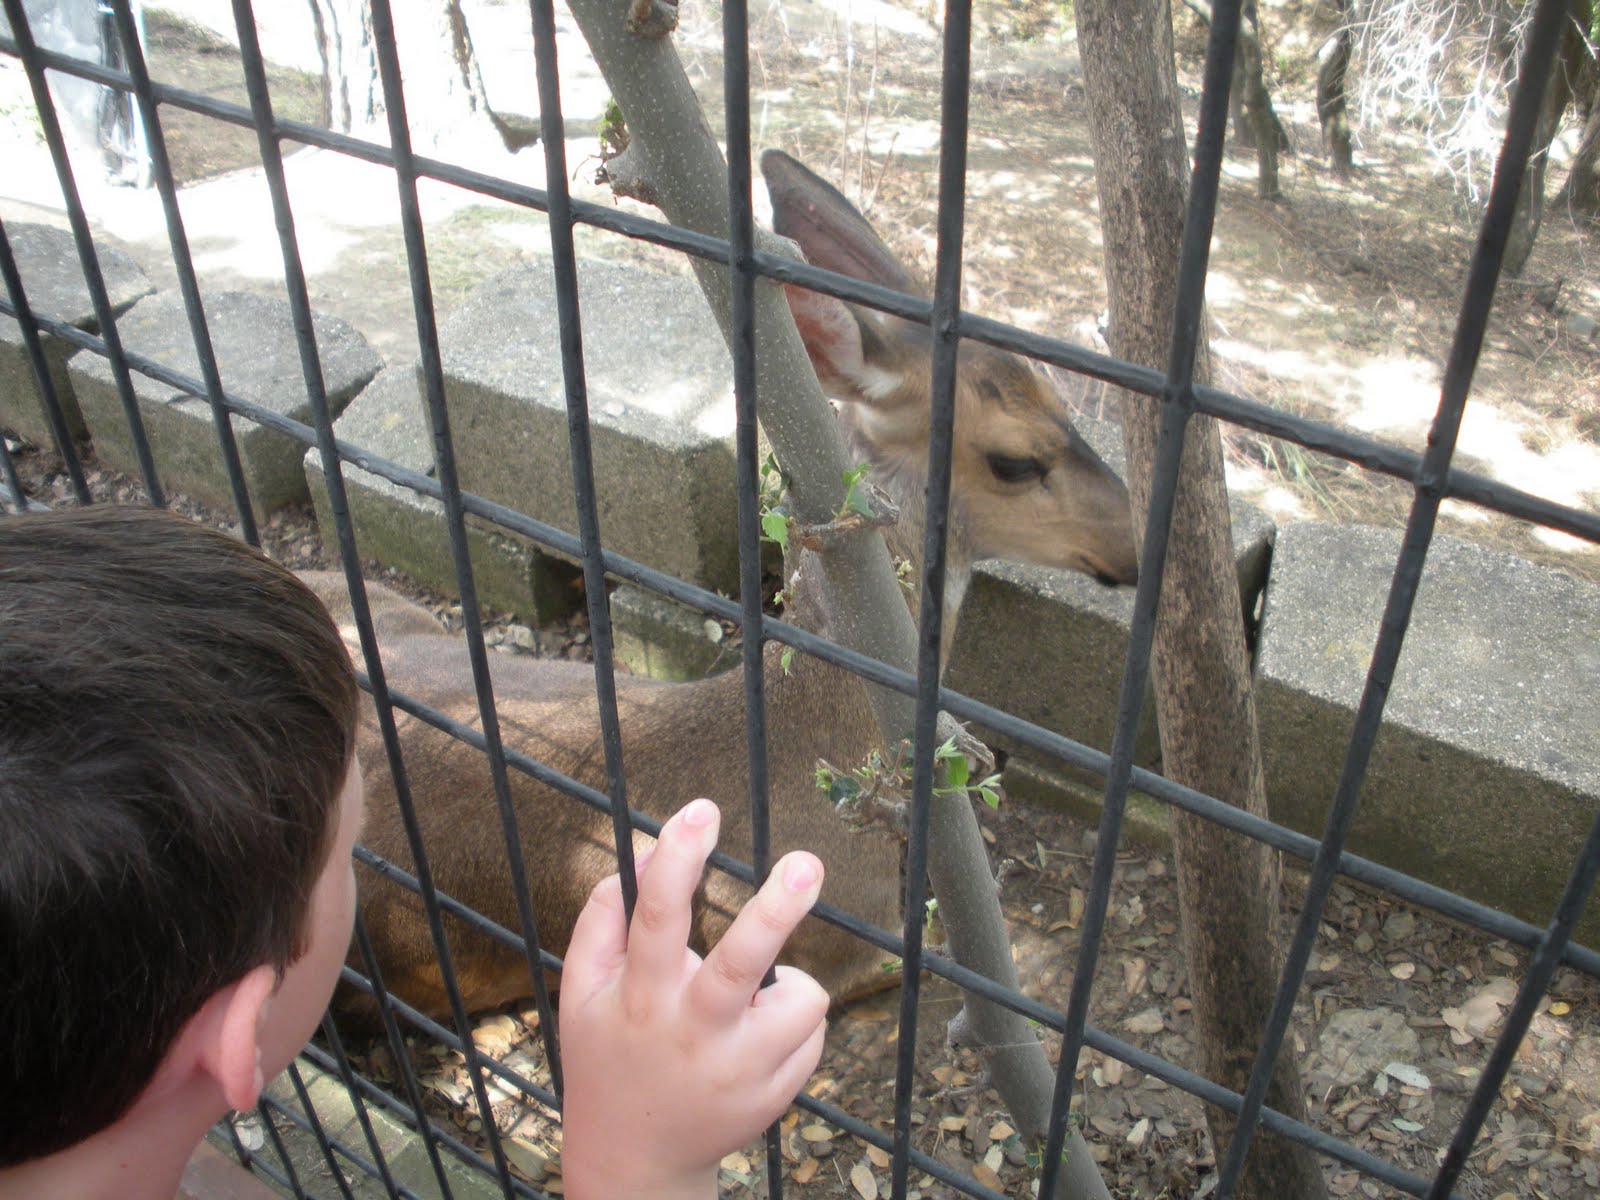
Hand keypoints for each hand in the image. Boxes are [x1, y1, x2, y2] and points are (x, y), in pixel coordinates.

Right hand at [557, 799, 828, 1199]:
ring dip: (790, 982)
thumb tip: (644, 848)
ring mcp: (736, 1070)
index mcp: (639, 998)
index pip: (655, 919)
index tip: (702, 809)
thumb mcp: (582, 991)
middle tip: (808, 863)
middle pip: (740, 963)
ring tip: (760, 994)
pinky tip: (756, 1038)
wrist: (634, 1159)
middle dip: (776, 909)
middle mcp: (690, 1033)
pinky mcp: (773, 1095)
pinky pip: (810, 1032)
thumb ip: (603, 918)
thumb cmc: (609, 1054)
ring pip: (799, 998)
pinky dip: (791, 1022)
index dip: (677, 859)